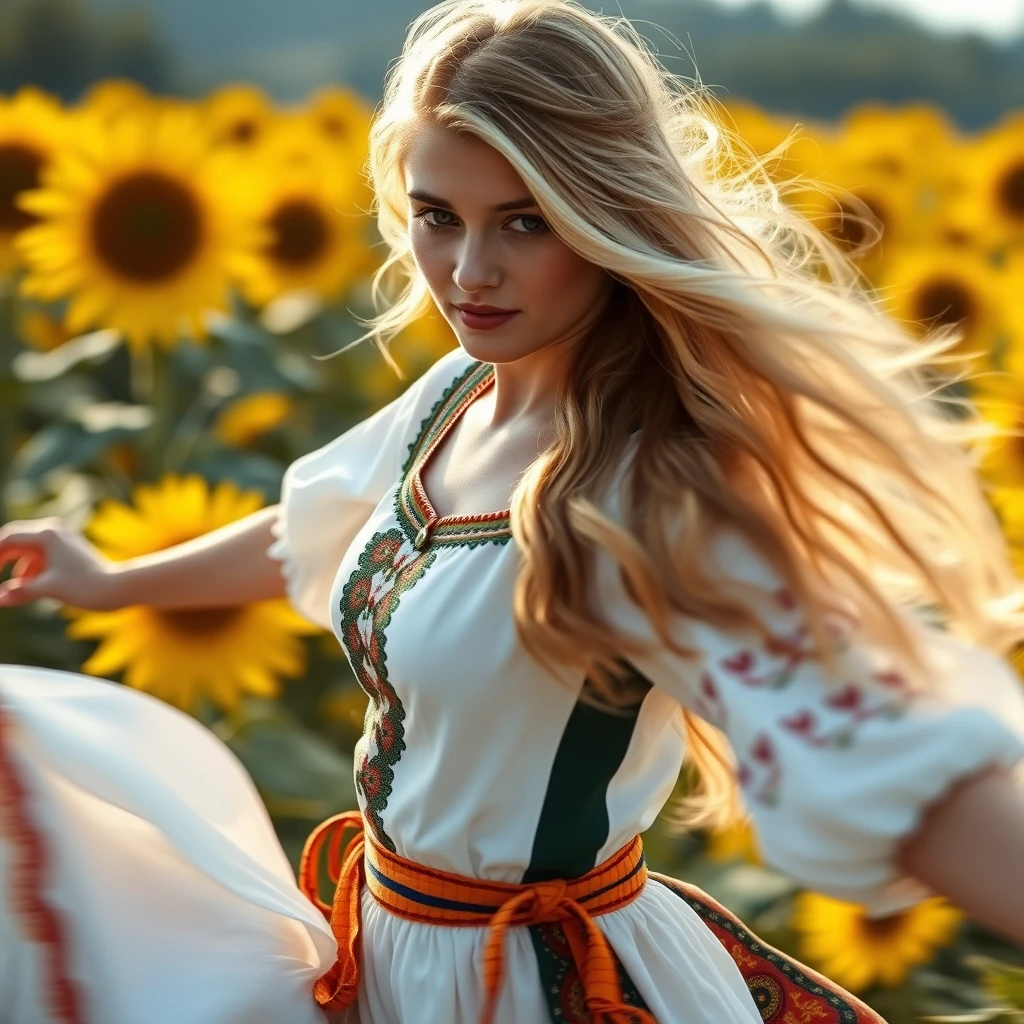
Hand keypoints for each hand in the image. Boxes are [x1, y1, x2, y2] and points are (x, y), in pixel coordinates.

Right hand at [0, 517, 124, 610]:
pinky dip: (30, 571)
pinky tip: (27, 589)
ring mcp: (61, 538)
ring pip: (26, 550)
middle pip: (14, 540)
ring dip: (16, 569)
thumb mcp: (50, 589)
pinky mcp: (67, 549)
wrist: (119, 587)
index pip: (7, 539)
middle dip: (1, 559)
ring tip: (13, 591)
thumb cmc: (87, 586)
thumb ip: (20, 592)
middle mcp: (53, 530)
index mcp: (47, 534)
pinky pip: (39, 556)